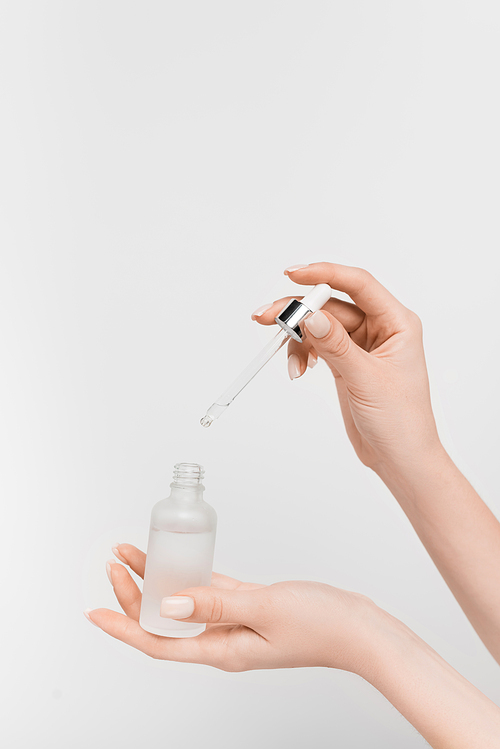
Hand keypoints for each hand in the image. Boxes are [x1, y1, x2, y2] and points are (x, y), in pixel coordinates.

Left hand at [85, 544, 377, 673]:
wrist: (358, 628)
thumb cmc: (321, 624)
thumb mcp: (264, 609)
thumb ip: (216, 604)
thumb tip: (170, 602)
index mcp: (223, 651)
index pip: (159, 642)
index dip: (123, 627)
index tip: (96, 611)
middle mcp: (223, 641)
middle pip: (165, 621)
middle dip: (134, 595)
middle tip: (114, 565)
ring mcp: (236, 625)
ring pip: (185, 603)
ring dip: (159, 581)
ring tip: (136, 556)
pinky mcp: (250, 607)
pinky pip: (210, 591)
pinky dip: (191, 576)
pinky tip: (179, 560)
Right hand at [252, 262, 441, 471]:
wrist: (399, 459)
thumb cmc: (401, 422)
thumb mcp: (366, 380)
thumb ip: (336, 346)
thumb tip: (310, 316)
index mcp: (397, 323)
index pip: (359, 284)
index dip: (325, 274)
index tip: (294, 274)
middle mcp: (379, 328)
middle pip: (331, 305)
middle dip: (298, 311)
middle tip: (267, 317)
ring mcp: (360, 345)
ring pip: (319, 325)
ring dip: (297, 338)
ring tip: (289, 361)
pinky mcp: (345, 361)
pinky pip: (317, 344)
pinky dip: (302, 353)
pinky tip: (298, 369)